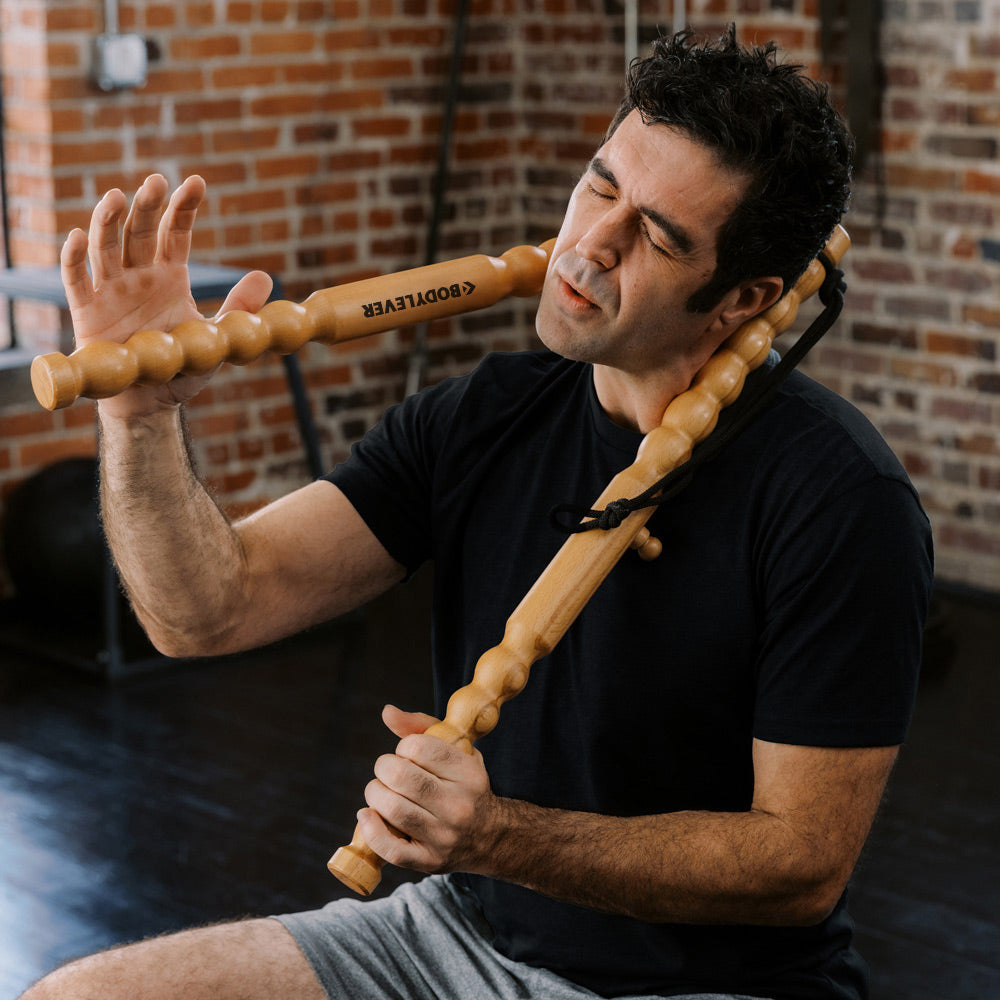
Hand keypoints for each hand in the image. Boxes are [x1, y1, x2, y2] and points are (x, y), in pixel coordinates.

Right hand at [61, 174, 272, 418]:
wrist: (152, 400)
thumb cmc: (181, 364)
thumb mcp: (214, 335)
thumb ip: (238, 307)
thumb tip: (266, 277)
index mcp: (170, 276)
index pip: (175, 233)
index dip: (184, 208)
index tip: (197, 183)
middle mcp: (139, 275)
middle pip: (140, 232)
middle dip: (147, 206)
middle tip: (155, 181)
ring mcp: (112, 290)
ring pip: (106, 247)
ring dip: (109, 221)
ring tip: (118, 196)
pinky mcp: (88, 311)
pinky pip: (77, 281)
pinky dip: (75, 258)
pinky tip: (78, 236)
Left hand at [357, 705, 503, 875]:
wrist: (490, 836)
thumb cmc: (463, 786)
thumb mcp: (456, 752)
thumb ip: (420, 728)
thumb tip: (386, 712)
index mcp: (468, 773)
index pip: (419, 748)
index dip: (403, 747)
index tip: (406, 754)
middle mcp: (459, 805)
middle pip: (401, 778)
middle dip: (383, 768)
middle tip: (387, 772)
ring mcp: (444, 836)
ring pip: (393, 809)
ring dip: (375, 795)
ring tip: (380, 792)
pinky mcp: (429, 862)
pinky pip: (390, 849)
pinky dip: (371, 830)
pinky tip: (367, 815)